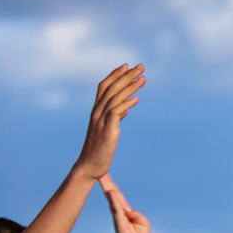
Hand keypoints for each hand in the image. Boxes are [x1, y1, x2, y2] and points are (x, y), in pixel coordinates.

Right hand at [72, 64, 145, 180]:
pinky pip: (116, 113)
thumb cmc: (99, 149)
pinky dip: (126, 104)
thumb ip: (115, 117)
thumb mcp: (109, 130)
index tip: (128, 66)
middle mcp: (97, 112)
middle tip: (141, 66)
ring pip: (115, 97)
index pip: (104, 87)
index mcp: (96, 110)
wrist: (89, 166)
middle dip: (126, 76)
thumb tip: (126, 109)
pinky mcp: (108, 131)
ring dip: (130, 87)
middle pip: (112, 88)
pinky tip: (137, 99)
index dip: (115, 75)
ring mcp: (101, 120)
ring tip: (143, 78)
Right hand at [100, 174, 150, 232]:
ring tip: (101, 176)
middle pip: (112, 194)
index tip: (105, 172)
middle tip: (99, 169)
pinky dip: (114, 201)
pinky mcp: (120, 224)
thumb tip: (128, 211)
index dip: (111, 184)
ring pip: (112, 200)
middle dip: (106, 181)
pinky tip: (110, 193)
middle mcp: (119, 213)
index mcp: (125, 211)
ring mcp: (118, 218)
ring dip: (107, 187)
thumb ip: (136, 214)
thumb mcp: (143, 223)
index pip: (117, 195)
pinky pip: (117, 210)